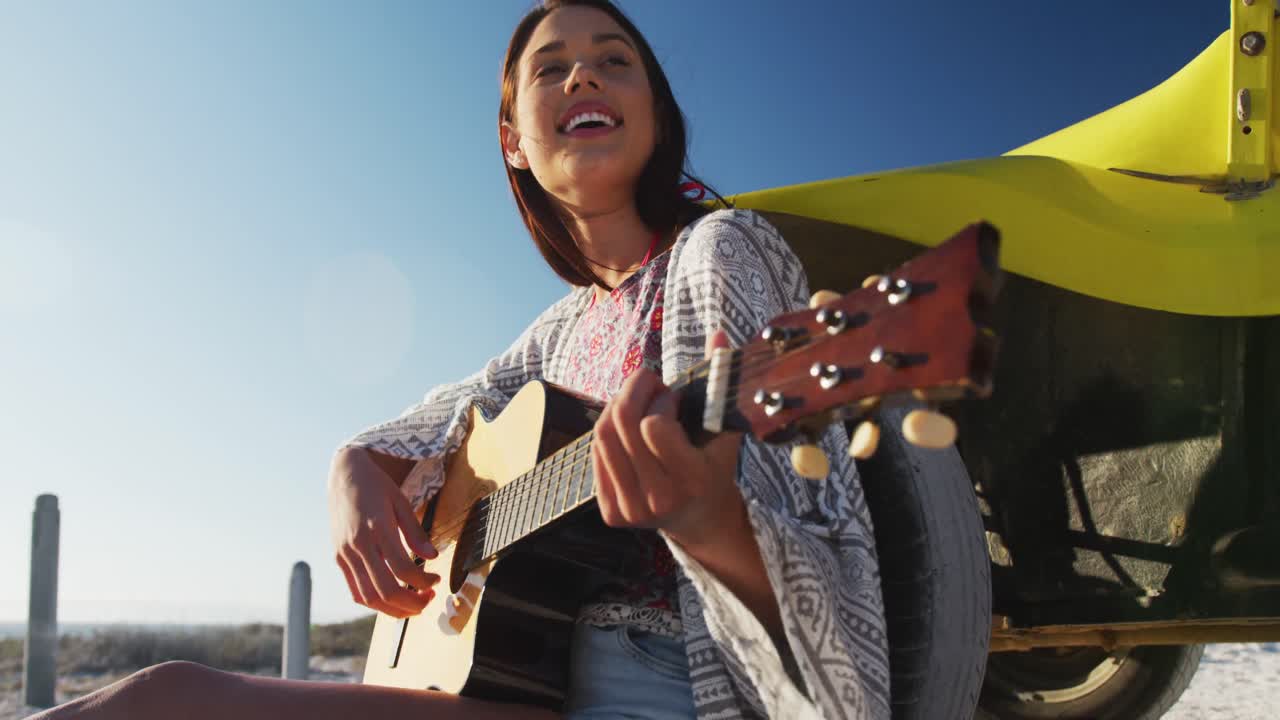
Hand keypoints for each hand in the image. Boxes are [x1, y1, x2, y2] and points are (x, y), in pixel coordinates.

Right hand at [327, 448, 439, 617]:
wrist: (345, 476)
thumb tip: (432, 557)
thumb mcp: (401, 502)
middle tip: (429, 598)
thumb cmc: (378, 487)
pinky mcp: (338, 559)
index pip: (403, 569)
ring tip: (414, 603)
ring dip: (394, 609)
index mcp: (377, 527)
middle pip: (385, 590)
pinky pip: (356, 591)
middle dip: (411, 603)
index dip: (423, 581)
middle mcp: (357, 544)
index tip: (436, 579)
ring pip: (368, 597)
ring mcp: (345, 554)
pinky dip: (376, 601)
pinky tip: (393, 596)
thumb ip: (415, 532)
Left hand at [591, 330, 745, 548]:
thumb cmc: (713, 465)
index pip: (653, 426)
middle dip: (633, 390)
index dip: (662, 401)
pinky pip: (595, 453)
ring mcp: (631, 510)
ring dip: (617, 406)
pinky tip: (626, 427)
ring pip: (602, 435)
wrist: (699, 518)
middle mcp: (659, 500)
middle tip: (649, 382)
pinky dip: (608, 430)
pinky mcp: (611, 513)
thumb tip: (718, 334)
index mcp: (692, 480)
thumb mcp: (724, 427)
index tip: (676, 398)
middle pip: (621, 425)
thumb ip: (720, 381)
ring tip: (638, 401)